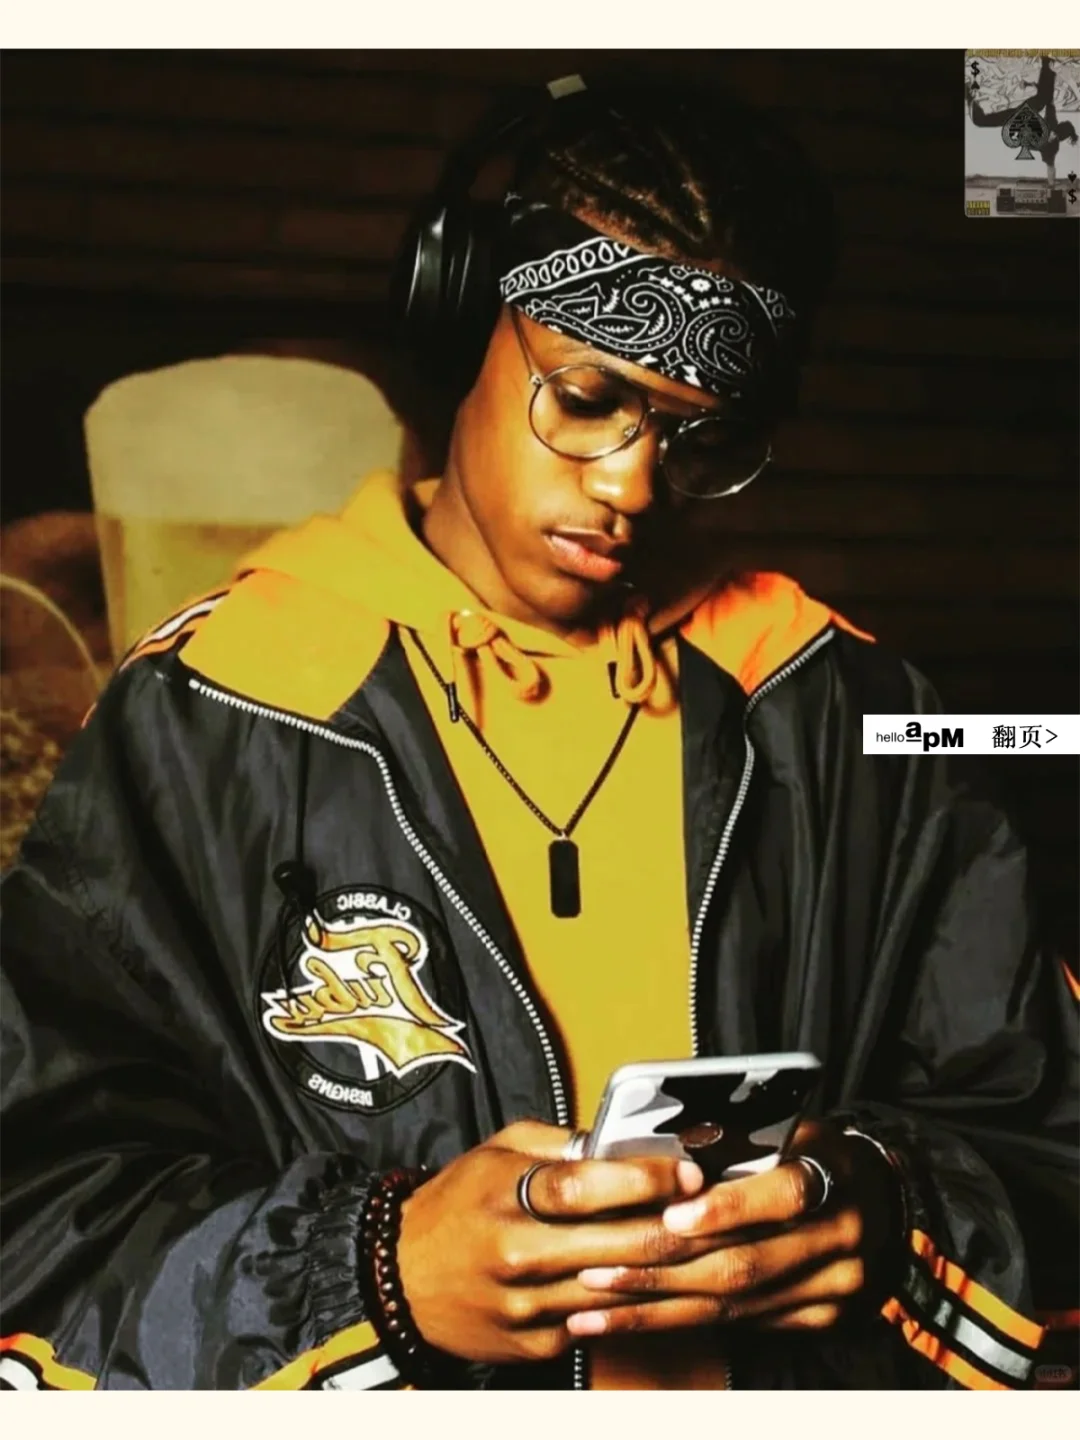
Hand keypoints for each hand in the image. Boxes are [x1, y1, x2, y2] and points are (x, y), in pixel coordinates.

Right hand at [396, 1120, 708, 1363]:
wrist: (398, 1278)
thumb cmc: (457, 1203)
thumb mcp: (499, 1150)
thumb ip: (561, 1145)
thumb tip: (624, 1143)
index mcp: (508, 1196)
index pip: (586, 1187)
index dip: (645, 1180)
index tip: (687, 1171)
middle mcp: (519, 1253)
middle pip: (618, 1246)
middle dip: (678, 1229)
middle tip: (714, 1212)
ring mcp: (528, 1305)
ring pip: (619, 1290)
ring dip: (666, 1270)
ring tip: (700, 1246)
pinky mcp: (535, 1344)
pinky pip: (598, 1322)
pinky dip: (628, 1302)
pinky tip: (653, 1283)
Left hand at [566, 1119, 900, 1338]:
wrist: (882, 1203)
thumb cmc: (816, 1153)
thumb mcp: (791, 1128)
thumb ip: (739, 1138)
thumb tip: (665, 1141)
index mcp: (832, 1174)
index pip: (783, 1195)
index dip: (726, 1209)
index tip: (672, 1214)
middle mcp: (839, 1236)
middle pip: (747, 1263)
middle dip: (665, 1269)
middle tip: (599, 1267)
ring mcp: (834, 1286)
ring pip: (736, 1305)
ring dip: (658, 1307)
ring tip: (594, 1304)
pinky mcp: (820, 1318)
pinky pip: (743, 1326)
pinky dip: (683, 1323)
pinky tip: (633, 1320)